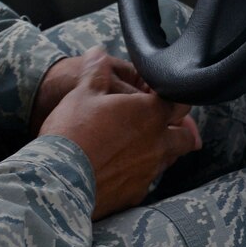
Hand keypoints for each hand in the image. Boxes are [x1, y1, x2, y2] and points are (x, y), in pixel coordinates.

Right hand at [37, 47, 201, 219]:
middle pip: (186, 136)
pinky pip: (147, 181)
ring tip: (142, 146)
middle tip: (164, 125)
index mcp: (151, 114)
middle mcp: (158, 144)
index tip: (163, 97)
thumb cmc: (73, 131)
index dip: (174, 98)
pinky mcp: (135, 194)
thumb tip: (98, 52)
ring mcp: (149, 171)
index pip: (181, 102)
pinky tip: (123, 170)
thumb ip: (97, 72)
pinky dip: (140, 174)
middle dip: (180, 129)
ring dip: (162, 151)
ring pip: (168, 159)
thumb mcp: (83, 93)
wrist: (59, 179)